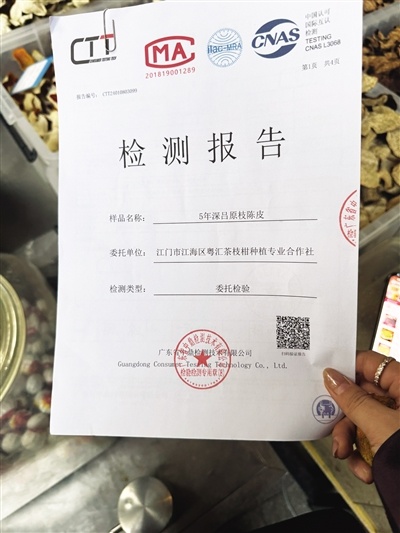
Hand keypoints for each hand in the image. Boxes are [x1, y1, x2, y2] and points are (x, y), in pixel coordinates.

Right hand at [323, 351, 399, 483]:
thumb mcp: (379, 424)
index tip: (327, 380)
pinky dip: (364, 456)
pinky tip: (367, 470)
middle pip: (362, 397)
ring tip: (350, 458)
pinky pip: (372, 441)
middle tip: (336, 433)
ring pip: (364, 421)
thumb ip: (353, 399)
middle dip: (346, 421)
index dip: (347, 370)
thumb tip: (333, 378)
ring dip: (351, 442)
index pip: (371, 364)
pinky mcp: (398, 443)